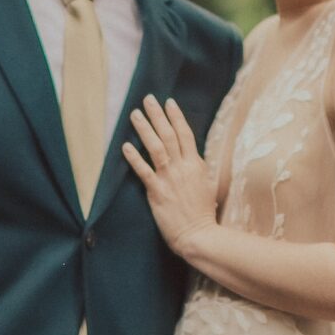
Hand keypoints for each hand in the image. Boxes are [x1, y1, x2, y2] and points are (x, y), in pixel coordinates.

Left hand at [123, 95, 217, 258]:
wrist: (199, 235)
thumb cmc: (204, 214)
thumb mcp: (209, 186)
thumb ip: (200, 170)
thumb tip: (196, 159)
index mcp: (196, 165)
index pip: (186, 134)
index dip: (176, 117)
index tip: (168, 103)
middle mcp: (183, 168)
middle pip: (169, 134)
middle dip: (158, 115)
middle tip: (148, 99)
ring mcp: (169, 179)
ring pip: (156, 147)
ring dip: (145, 129)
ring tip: (135, 114)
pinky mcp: (157, 192)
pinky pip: (143, 171)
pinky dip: (134, 158)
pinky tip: (125, 146)